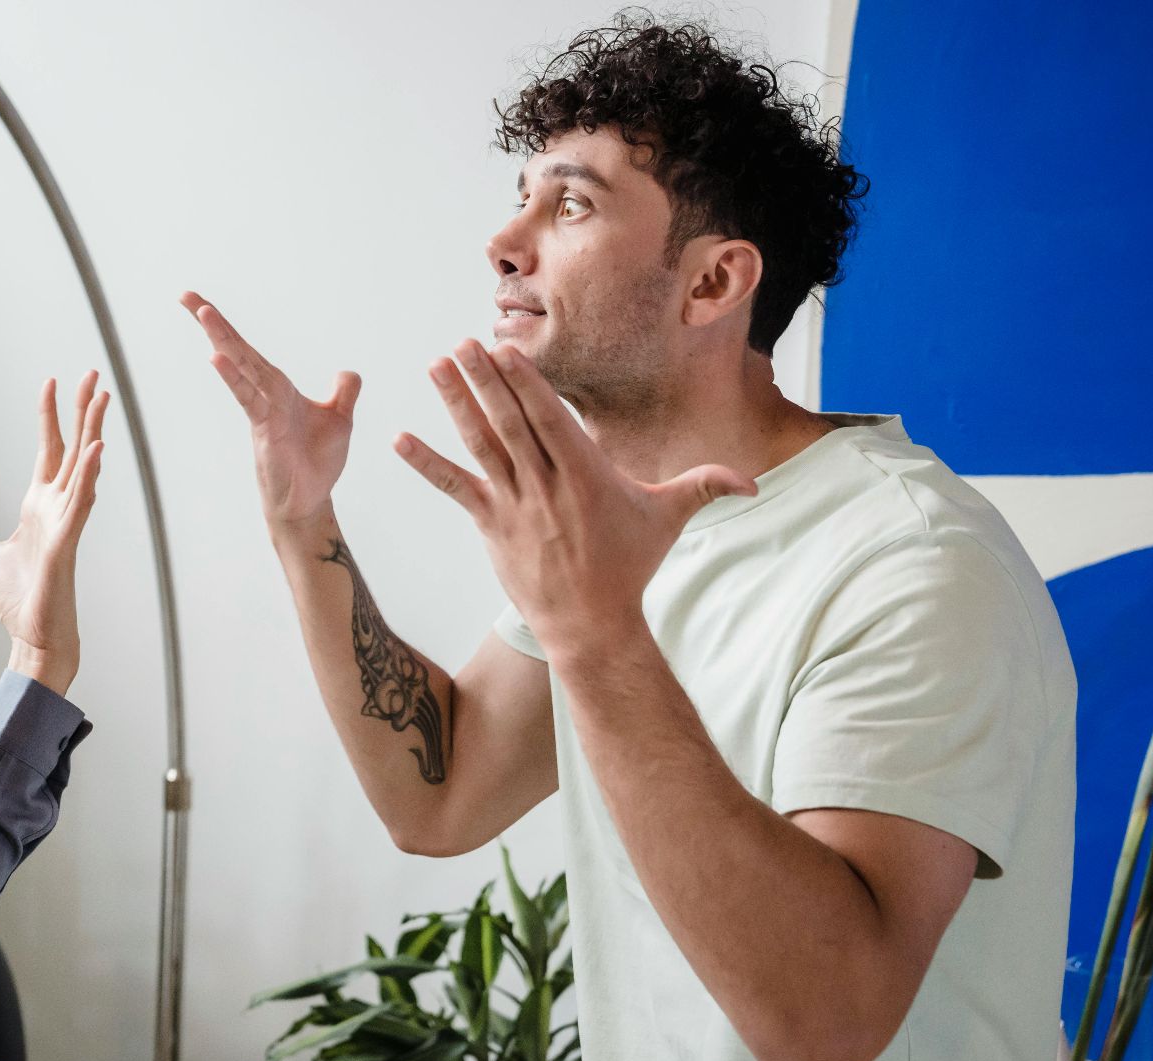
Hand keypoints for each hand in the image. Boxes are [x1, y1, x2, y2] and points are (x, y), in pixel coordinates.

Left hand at [0, 372, 107, 695]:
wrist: (36, 639)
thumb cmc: (23, 601)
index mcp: (41, 506)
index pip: (49, 450)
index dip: (50, 416)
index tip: (53, 383)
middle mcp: (58, 508)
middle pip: (73, 448)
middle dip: (82, 410)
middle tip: (94, 375)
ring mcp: (66, 523)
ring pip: (82, 467)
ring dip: (92, 432)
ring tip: (102, 399)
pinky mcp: (66, 543)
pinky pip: (80, 503)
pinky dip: (88, 476)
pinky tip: (95, 451)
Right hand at [181, 292, 360, 527]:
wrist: (309, 501)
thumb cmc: (317, 464)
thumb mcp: (339, 421)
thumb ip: (343, 394)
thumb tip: (348, 372)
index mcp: (279, 389)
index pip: (250, 352)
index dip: (229, 329)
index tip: (201, 304)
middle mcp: (266, 395)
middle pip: (237, 351)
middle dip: (213, 323)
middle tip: (185, 294)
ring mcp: (262, 410)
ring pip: (240, 367)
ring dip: (222, 339)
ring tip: (201, 311)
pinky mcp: (264, 429)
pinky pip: (248, 397)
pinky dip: (234, 377)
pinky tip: (217, 357)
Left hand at [393, 340, 753, 651]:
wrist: (591, 625)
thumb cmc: (629, 568)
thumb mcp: (668, 520)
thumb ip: (704, 487)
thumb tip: (753, 482)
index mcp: (585, 472)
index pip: (549, 417)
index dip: (525, 382)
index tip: (503, 349)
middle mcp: (546, 484)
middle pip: (510, 421)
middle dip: (485, 379)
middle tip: (460, 344)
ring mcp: (515, 504)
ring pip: (480, 444)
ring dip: (455, 403)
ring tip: (434, 366)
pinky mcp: (491, 526)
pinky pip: (454, 488)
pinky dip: (426, 464)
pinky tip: (399, 440)